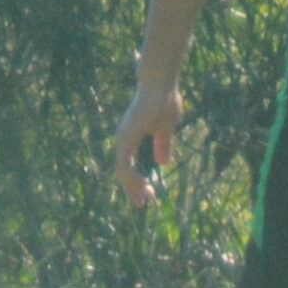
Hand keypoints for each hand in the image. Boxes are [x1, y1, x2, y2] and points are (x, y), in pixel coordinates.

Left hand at [112, 82, 183, 206]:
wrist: (160, 84)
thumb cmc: (164, 100)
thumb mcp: (166, 129)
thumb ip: (163, 145)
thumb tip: (162, 163)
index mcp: (131, 137)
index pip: (129, 165)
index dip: (137, 180)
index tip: (149, 193)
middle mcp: (124, 138)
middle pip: (122, 171)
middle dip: (133, 189)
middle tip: (143, 203)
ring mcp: (123, 138)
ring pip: (121, 172)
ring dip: (132, 187)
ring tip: (144, 199)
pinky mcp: (126, 138)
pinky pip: (123, 165)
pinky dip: (132, 178)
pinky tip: (143, 185)